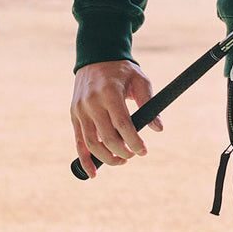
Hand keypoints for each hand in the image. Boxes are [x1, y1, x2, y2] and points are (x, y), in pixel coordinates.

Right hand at [70, 60, 161, 176]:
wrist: (96, 57)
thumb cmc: (122, 71)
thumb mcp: (140, 80)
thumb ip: (149, 103)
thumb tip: (158, 128)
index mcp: (110, 93)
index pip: (122, 124)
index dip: (134, 141)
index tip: (144, 151)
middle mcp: (92, 103)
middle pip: (106, 137)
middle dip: (122, 151)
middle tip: (134, 155)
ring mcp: (80, 110)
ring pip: (91, 143)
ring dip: (106, 158)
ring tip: (121, 161)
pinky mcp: (74, 115)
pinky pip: (78, 142)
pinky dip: (84, 159)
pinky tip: (93, 173)